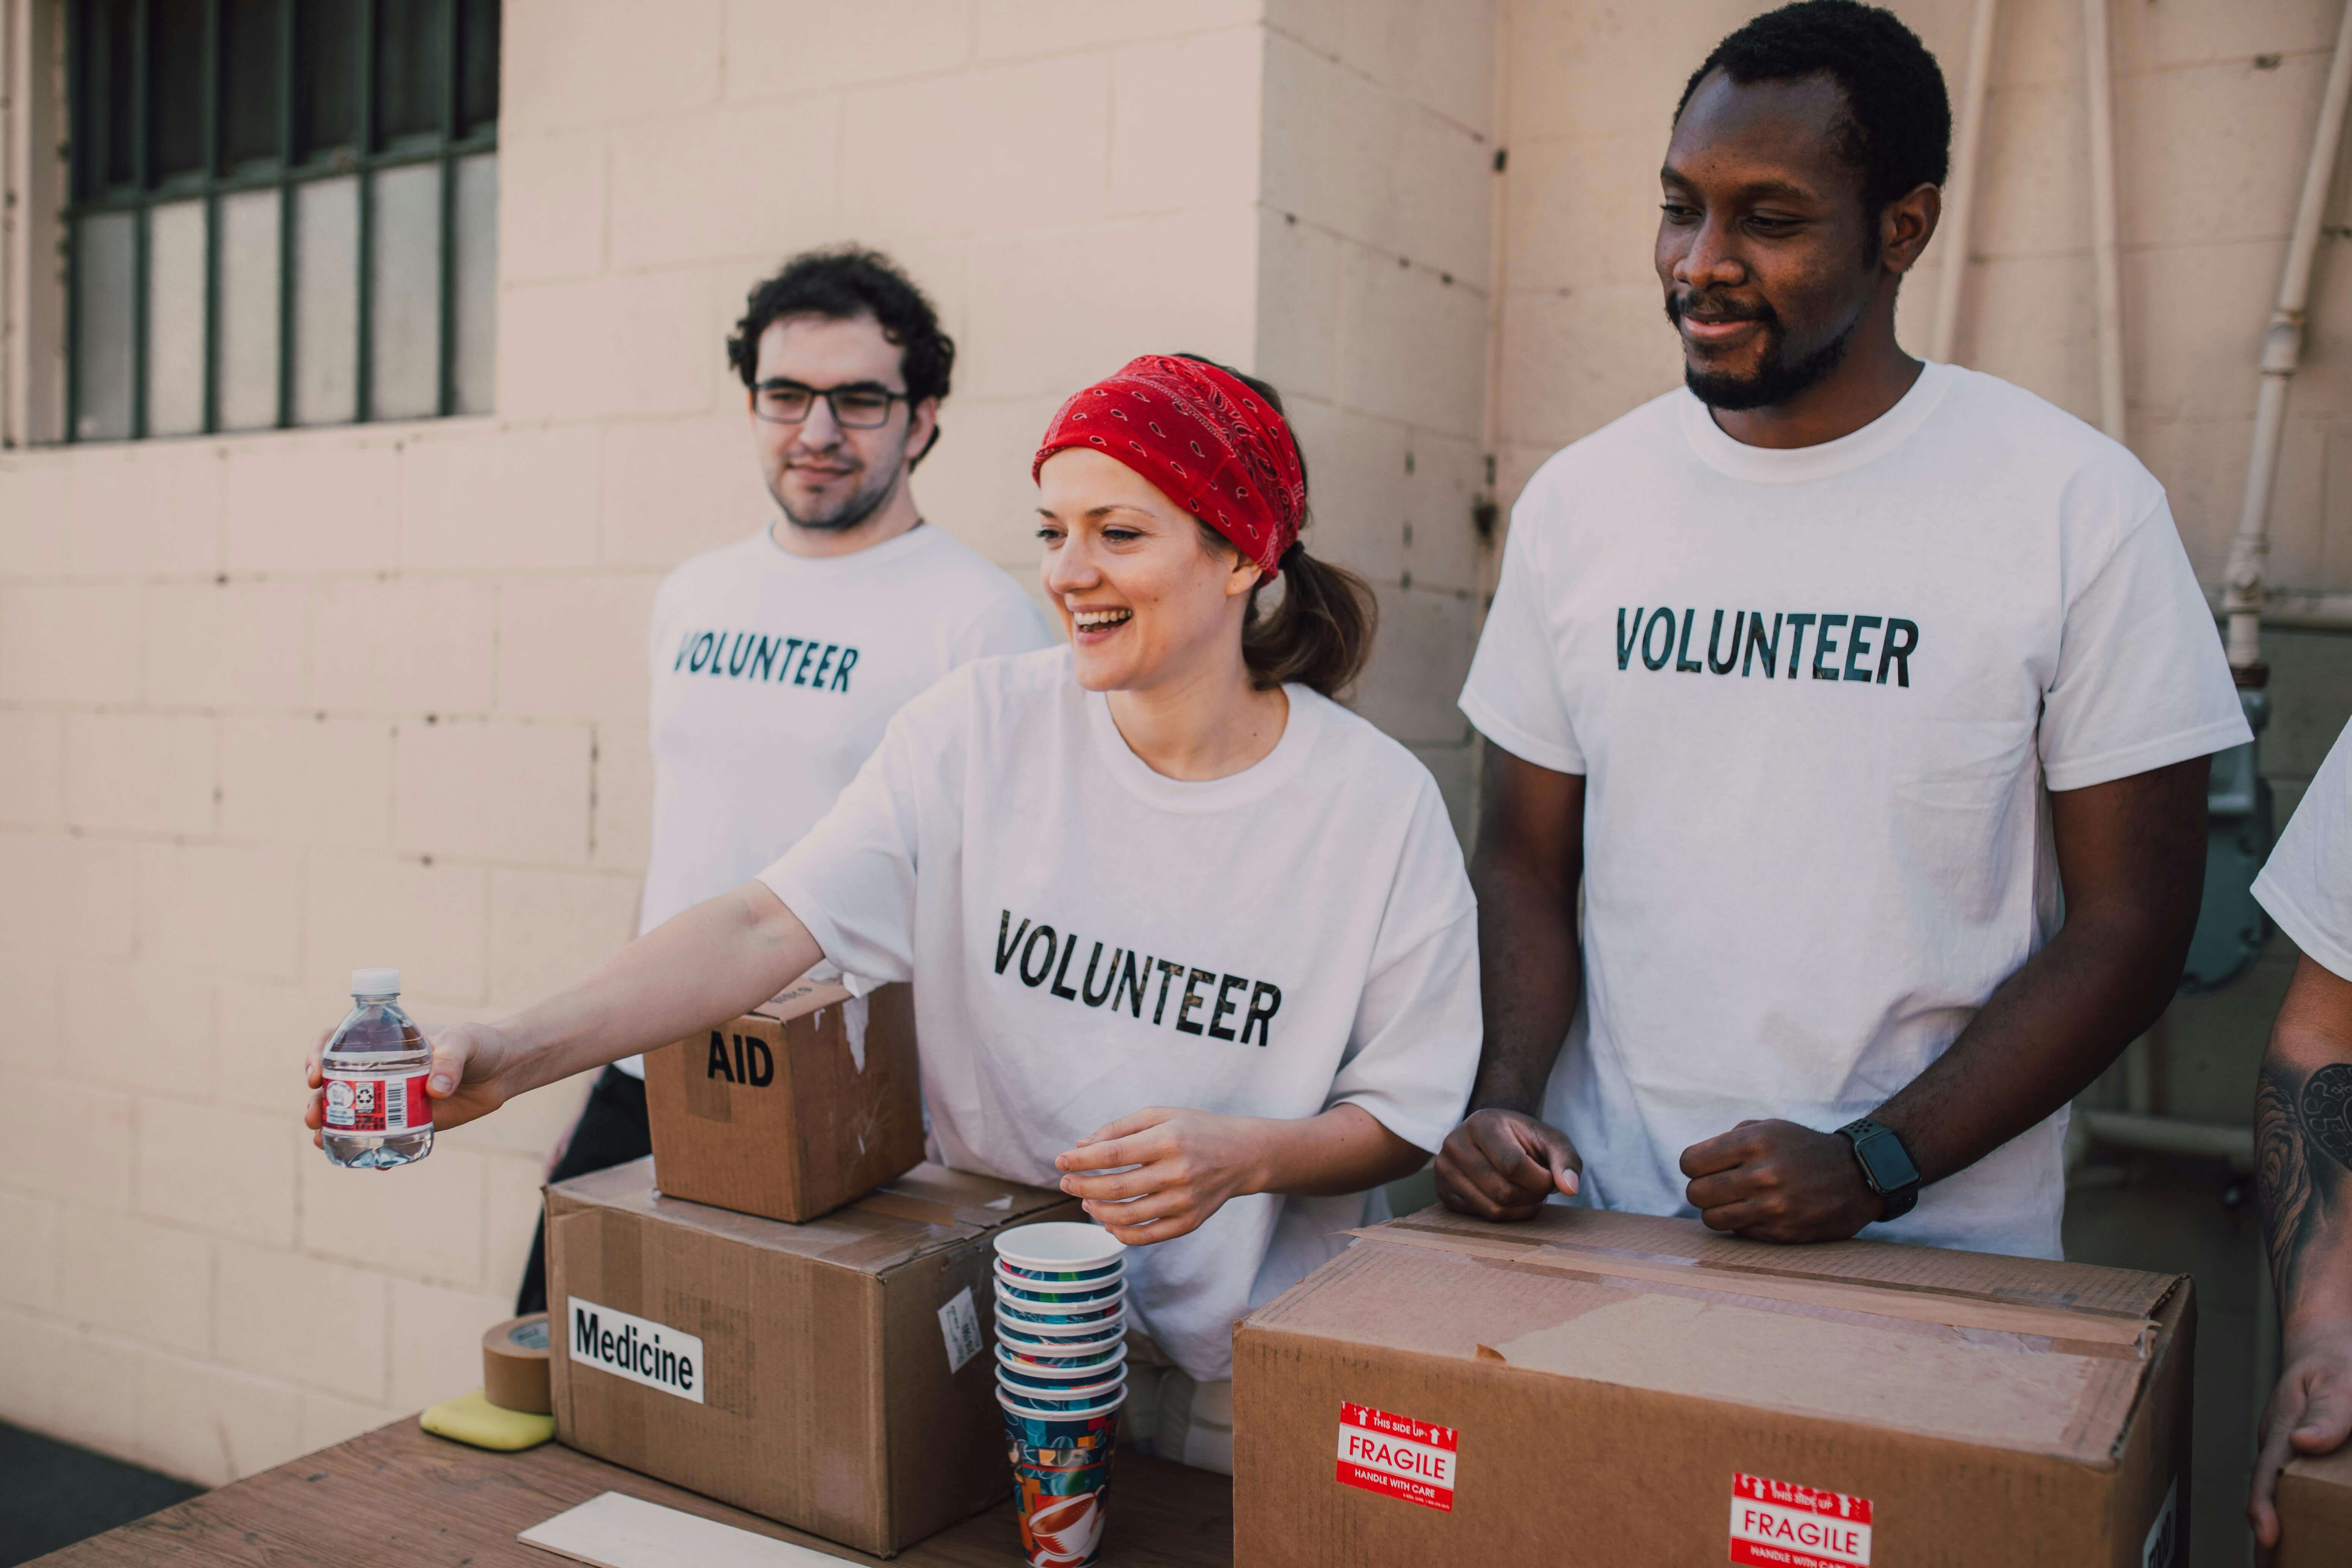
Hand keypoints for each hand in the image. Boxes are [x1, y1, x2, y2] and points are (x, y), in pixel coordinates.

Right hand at [303, 1020, 521, 1148]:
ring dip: (332, 1129)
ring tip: (324, 1142)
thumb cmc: (480, 1044)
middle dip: (316, 1102)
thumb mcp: (465, 1042)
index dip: (317, 1055)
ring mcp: (391, 1098)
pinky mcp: (408, 1122)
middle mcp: (379, 1070)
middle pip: (334, 1084)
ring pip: (350, 1114)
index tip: (315, 1074)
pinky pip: (382, 1138)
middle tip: (315, 1117)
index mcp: (382, 1042)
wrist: (502, 1070)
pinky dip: (374, 1152)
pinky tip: (374, 1163)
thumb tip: (435, 1090)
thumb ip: (451, 1059)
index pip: (336, 1041)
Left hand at [1053, 1107, 1266, 1245]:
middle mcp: (1178, 1172)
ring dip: (1098, 1210)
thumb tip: (1081, 1146)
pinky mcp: (1190, 1222)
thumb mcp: (1160, 1115)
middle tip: (1066, 1183)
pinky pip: (1147, 1236)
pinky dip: (1121, 1232)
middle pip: (1116, 1188)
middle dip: (1083, 1186)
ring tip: (1086, 1200)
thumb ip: (1119, 1129)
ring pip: (1128, 1216)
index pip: (1114, 1154)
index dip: (1082, 1161)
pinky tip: (1108, 1221)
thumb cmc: (1195, 1129)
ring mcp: (1185, 1201)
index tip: (1060, 1161)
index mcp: (1168, 1140)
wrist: (1243, 1154)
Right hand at [1434, 1108, 1580, 1220]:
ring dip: (1521, 1209)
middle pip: (1503, 1191)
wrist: (1493, 1136)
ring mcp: (1444, 1170)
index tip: (1550, 1178)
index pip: (1513, 1165)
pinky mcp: (1443, 1192)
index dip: (1540, 1180)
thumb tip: (1570, 1189)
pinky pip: (1481, 1217)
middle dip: (1532, 1197)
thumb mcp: (1550, 1140)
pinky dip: (1505, 1214)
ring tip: (1528, 1193)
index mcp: (1481, 1124)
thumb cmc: (1524, 1138)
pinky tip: (1511, 1199)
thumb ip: (1566, 1160)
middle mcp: (1455, 1144)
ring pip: (1492, 1209)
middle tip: (1540, 1187)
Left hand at [1680, 1119, 1882, 1242]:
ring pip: (1711, 1219)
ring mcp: (1773, 1207)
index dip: (1693, 1166)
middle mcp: (1762, 1175)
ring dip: (1717, 1211)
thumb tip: (1695, 1163)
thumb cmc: (1803, 1148)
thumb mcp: (1769, 1128)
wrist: (1857, 1175)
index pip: (1690, 1162)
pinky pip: (1739, 1233)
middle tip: (1717, 1187)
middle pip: (1695, 1194)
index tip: (1703, 1167)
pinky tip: (1759, 1212)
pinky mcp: (1782, 1232)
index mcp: (1754, 1142)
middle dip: (1701, 1190)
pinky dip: (1742, 1224)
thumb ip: (1729, 1140)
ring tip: (1733, 1202)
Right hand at [2250, 1320, 2351, 1550]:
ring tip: (2279, 1562)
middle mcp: (2281, 1446)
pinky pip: (2292, 1490)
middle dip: (2265, 1534)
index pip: (2269, 1473)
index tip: (2267, 1536)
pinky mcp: (2300, 1459)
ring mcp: (2288, 1453)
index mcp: (2284, 1428)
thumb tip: (2305, 1443)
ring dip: (2277, 1530)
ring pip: (2277, 1495)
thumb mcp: (2341, 1384)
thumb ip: (2329, 1413)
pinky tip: (2299, 1537)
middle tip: (2268, 1566)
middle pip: (2268, 1494)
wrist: (2328, 1345)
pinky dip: (2291, 1516)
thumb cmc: (2338, 1363)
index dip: (2264, 1507)